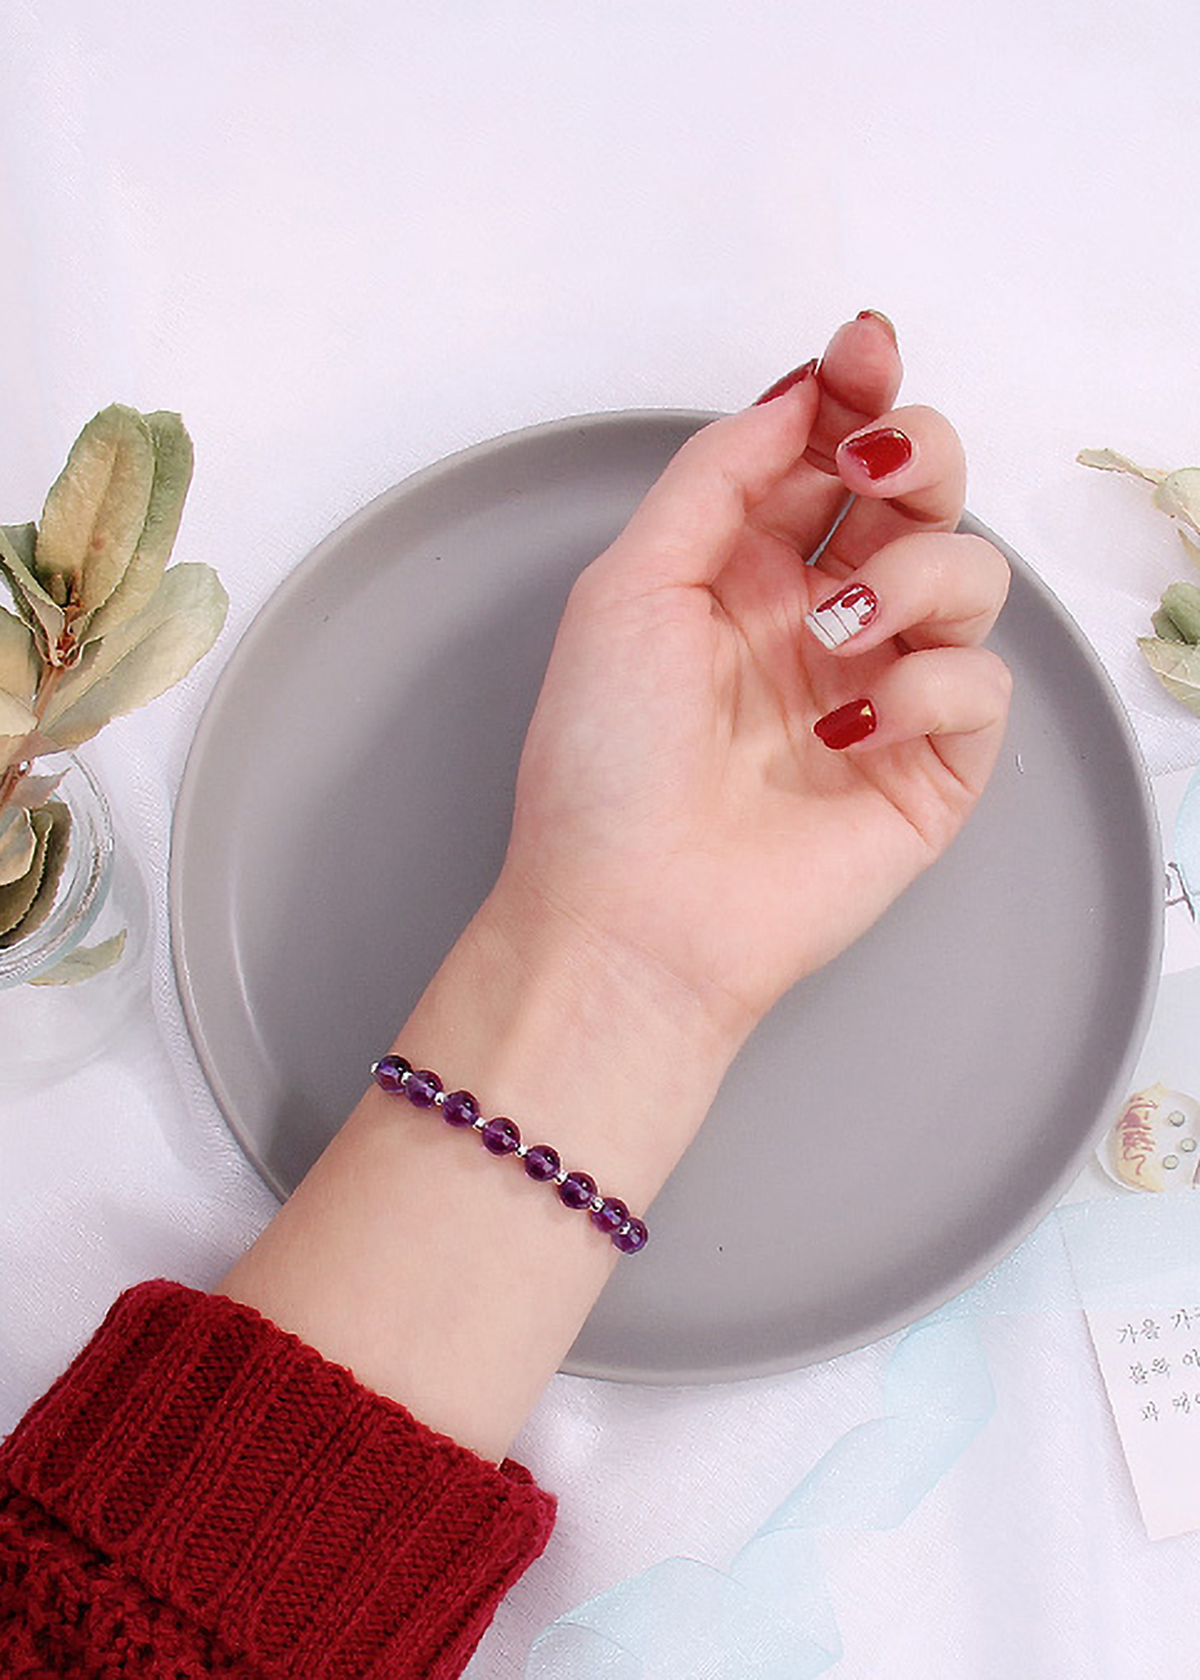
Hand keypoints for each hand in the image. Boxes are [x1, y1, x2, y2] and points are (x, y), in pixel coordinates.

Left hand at [488, 314, 1011, 1048]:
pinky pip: (979, 682)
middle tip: (878, 465)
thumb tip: (796, 398)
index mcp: (742, 572)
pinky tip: (852, 729)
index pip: (828, 455)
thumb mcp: (630, 585)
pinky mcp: (930, 766)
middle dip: (916, 451)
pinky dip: (925, 686)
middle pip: (919, 493)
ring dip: (914, 574)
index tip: (863, 354)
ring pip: (969, 571)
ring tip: (835, 632)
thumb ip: (718, 478)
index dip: (858, 392)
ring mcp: (880, 688)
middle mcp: (819, 619)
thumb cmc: (605, 764)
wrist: (630, 913)